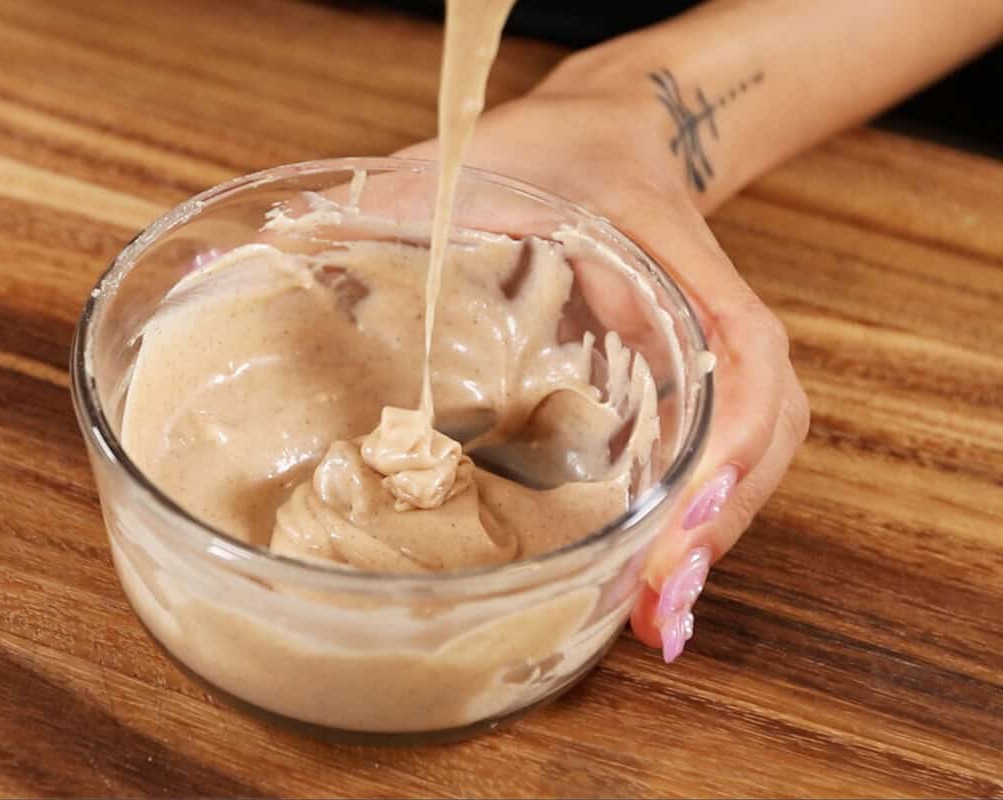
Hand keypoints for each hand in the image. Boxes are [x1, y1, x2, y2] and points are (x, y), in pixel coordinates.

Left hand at [396, 78, 809, 661]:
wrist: (609, 135)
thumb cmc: (556, 150)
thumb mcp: (483, 157)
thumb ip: (402, 193)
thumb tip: (288, 246)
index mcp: (673, 256)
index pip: (738, 345)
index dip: (729, 434)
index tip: (688, 508)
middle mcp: (706, 316)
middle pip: (760, 423)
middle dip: (718, 519)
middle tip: (660, 603)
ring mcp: (702, 353)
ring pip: (750, 451)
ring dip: (713, 536)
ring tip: (660, 617)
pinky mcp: (679, 383)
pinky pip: (714, 452)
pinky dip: (696, 520)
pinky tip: (656, 582)